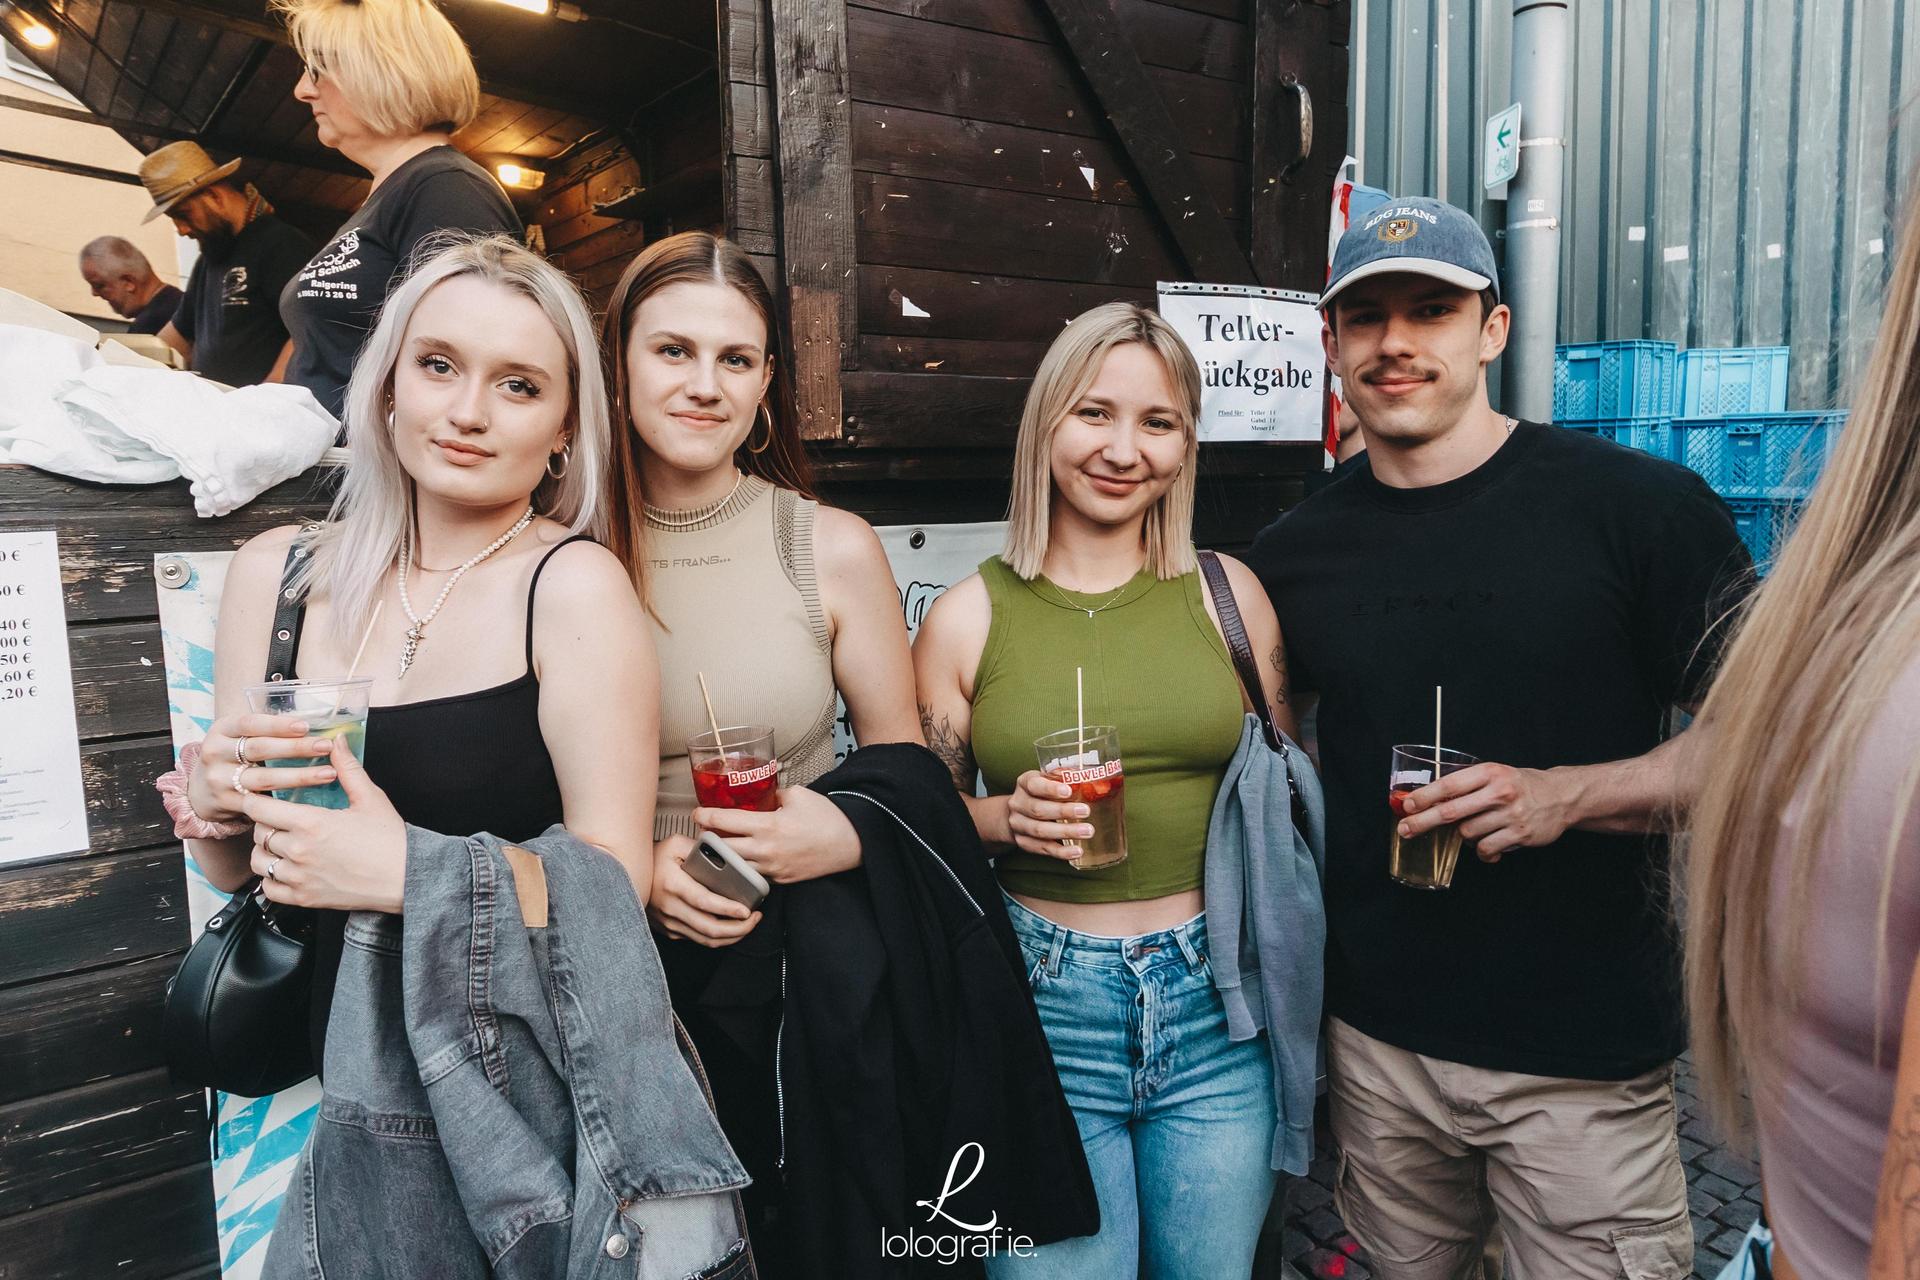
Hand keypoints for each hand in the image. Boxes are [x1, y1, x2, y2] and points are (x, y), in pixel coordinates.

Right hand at [189, 712, 341, 823]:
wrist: (201, 791)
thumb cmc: (233, 757)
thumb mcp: (238, 737)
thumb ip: (266, 730)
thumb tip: (315, 724)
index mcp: (221, 729)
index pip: (250, 723)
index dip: (278, 725)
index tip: (306, 726)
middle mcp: (215, 752)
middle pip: (260, 748)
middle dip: (296, 748)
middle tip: (326, 746)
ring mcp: (219, 779)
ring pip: (264, 778)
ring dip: (300, 776)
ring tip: (329, 773)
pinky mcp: (227, 802)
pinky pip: (261, 802)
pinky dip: (287, 800)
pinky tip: (309, 799)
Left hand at [238, 735, 406, 910]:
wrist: (406, 878)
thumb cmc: (390, 839)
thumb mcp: (370, 798)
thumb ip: (347, 768)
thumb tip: (337, 741)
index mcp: (311, 823)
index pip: (258, 808)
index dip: (257, 800)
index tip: (264, 799)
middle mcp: (299, 851)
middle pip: (259, 833)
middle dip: (266, 824)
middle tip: (280, 820)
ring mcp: (299, 877)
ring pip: (259, 861)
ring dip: (266, 851)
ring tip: (281, 844)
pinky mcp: (304, 898)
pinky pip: (269, 889)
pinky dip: (271, 879)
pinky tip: (286, 869)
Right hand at [647, 833, 762, 947]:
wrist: (627, 875)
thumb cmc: (653, 857)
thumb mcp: (675, 843)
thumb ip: (700, 847)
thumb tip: (725, 854)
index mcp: (673, 885)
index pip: (705, 902)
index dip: (728, 910)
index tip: (747, 911)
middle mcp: (670, 908)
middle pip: (709, 929)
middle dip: (739, 929)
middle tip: (755, 919)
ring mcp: (669, 922)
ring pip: (705, 940)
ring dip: (731, 936)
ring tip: (747, 924)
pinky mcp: (669, 930)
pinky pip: (697, 940)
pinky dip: (717, 937)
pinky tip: (729, 927)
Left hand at [692, 787, 860, 882]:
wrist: (851, 844)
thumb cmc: (827, 818)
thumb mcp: (798, 795)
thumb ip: (774, 795)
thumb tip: (762, 795)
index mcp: (768, 826)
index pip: (725, 822)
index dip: (705, 816)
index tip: (696, 813)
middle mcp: (765, 850)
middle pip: (722, 849)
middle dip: (706, 840)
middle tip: (701, 832)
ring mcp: (772, 869)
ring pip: (734, 868)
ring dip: (722, 859)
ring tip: (715, 849)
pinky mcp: (780, 880)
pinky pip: (752, 877)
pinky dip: (741, 870)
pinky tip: (738, 863)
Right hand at [1006, 769, 1094, 860]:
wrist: (1018, 813)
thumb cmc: (1040, 794)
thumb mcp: (1046, 780)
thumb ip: (1062, 778)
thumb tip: (1088, 776)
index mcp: (1025, 784)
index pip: (1034, 785)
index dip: (1050, 788)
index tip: (1068, 790)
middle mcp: (1018, 804)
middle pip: (1038, 809)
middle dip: (1063, 811)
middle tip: (1085, 811)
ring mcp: (1019, 825)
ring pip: (1040, 830)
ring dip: (1066, 831)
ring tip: (1087, 831)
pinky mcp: (1024, 842)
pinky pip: (1043, 848)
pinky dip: (1061, 851)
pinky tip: (1077, 851)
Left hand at [1397, 762, 1576, 860]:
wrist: (1561, 796)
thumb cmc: (1519, 785)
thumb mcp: (1494, 775)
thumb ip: (1466, 785)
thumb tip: (1427, 800)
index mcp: (1490, 772)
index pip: (1449, 785)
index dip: (1425, 796)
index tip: (1406, 805)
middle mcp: (1500, 792)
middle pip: (1451, 812)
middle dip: (1423, 822)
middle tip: (1406, 829)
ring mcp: (1511, 814)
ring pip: (1467, 833)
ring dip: (1465, 836)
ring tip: (1478, 828)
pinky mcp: (1520, 834)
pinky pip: (1486, 850)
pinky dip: (1482, 851)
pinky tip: (1489, 845)